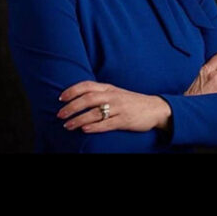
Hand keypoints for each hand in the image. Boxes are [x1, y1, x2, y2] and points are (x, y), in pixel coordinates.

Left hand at [57, 81, 171, 133]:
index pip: (88, 85)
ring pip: (95, 113)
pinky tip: (85, 130)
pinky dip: (94, 127)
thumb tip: (77, 98)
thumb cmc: (132, 102)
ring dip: (79, 119)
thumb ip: (100, 93)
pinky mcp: (125, 120)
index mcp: (110, 88)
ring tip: (67, 126)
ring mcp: (120, 109)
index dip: (72, 90)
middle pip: (88, 99)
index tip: (61, 98)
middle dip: (71, 107)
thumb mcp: (116, 93)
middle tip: (60, 114)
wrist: (156, 108)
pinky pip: (107, 124)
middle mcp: (113, 97)